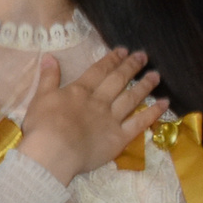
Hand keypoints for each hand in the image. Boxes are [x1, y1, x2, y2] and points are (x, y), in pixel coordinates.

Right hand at [15, 49, 163, 184]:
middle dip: (130, 67)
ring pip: (131, 98)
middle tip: (143, 56)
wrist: (53, 152)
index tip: (123, 50)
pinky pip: (139, 123)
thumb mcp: (39, 98)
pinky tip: (164, 103)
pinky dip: (152, 113)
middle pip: (118, 81)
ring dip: (144, 86)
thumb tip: (50, 57)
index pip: (99, 71)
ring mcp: (112, 118)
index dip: (111, 59)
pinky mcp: (119, 137)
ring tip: (155, 75)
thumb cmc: (42, 126)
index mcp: (80, 91)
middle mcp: (99, 101)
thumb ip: (48, 78)